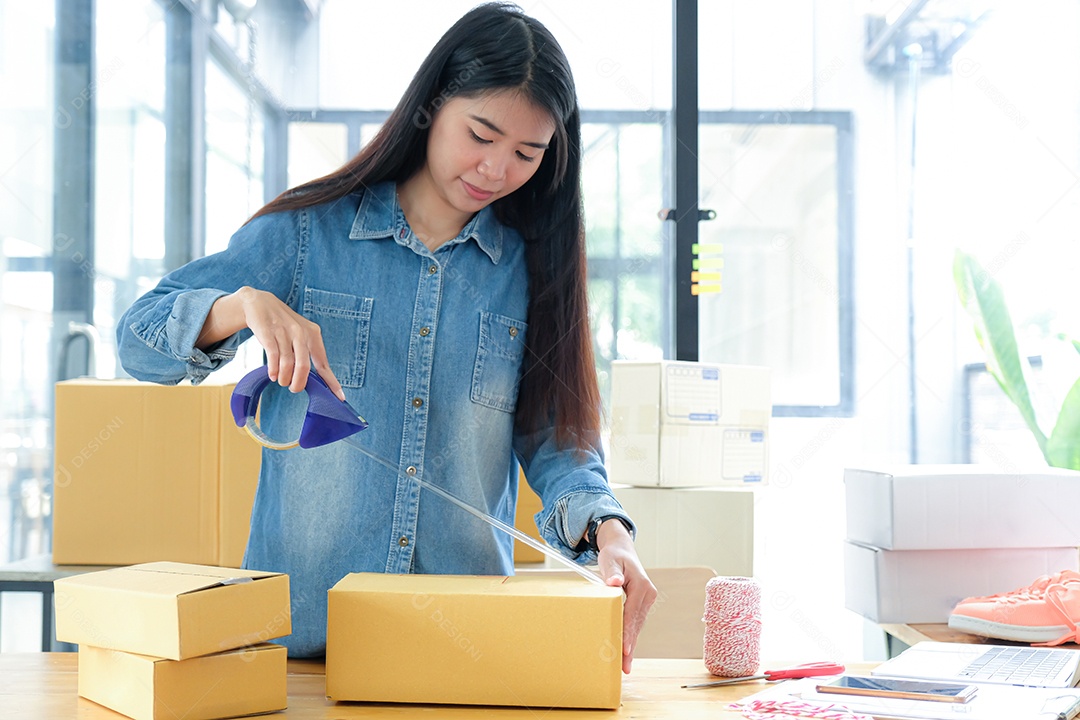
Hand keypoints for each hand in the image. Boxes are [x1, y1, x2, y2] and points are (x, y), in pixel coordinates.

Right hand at [199, 287, 345, 399]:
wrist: (260, 303)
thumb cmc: (283, 325)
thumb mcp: (300, 334)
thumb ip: (307, 353)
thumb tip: (314, 378)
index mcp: (313, 334)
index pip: (323, 363)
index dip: (331, 381)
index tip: (339, 397)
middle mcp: (301, 333)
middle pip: (304, 366)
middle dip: (299, 383)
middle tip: (294, 389)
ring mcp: (285, 332)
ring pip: (288, 364)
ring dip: (284, 378)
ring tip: (282, 381)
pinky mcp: (268, 333)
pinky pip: (273, 357)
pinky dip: (273, 370)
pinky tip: (273, 376)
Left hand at [596, 519, 657, 673]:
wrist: (621, 550)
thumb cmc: (614, 555)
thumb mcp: (610, 560)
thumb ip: (611, 572)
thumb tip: (613, 583)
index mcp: (641, 585)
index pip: (632, 613)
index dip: (628, 632)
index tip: (625, 649)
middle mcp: (648, 594)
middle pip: (637, 624)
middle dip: (630, 645)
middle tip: (624, 666)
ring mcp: (646, 600)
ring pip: (637, 626)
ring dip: (631, 645)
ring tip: (625, 665)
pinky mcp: (641, 605)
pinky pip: (636, 623)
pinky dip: (630, 637)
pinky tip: (626, 652)